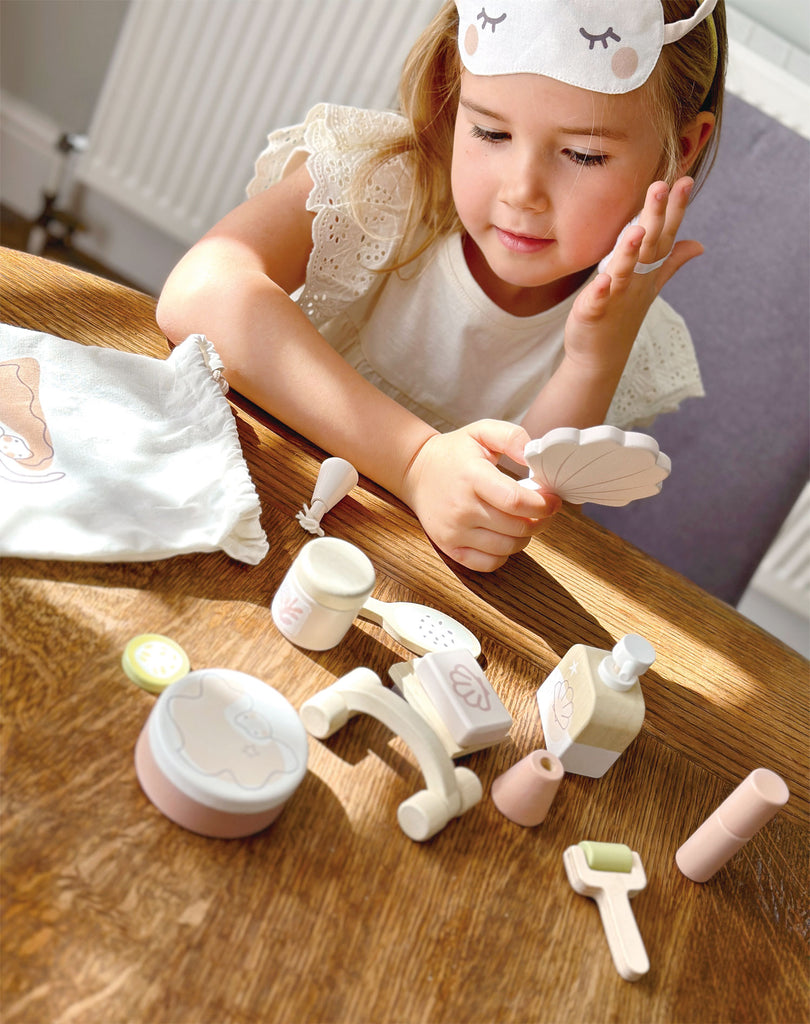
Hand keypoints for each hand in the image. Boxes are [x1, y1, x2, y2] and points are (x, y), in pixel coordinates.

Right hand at [401, 420, 560, 571]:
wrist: (417, 472)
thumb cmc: (454, 453)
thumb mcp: (481, 431)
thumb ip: (512, 437)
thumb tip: (533, 455)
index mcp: (472, 477)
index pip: (516, 501)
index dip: (543, 505)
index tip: (553, 500)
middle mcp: (462, 508)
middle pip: (516, 527)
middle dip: (541, 521)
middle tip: (544, 511)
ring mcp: (454, 531)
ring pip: (507, 547)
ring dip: (525, 537)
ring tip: (524, 521)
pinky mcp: (449, 547)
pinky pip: (488, 563)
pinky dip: (504, 554)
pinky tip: (504, 537)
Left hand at [565, 177, 700, 372]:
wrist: (602, 356)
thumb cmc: (623, 315)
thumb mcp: (650, 285)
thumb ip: (671, 262)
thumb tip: (699, 244)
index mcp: (647, 271)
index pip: (665, 236)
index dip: (675, 210)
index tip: (685, 180)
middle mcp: (636, 281)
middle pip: (649, 246)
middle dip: (655, 217)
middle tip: (661, 186)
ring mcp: (617, 298)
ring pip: (626, 271)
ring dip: (630, 251)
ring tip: (636, 229)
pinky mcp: (595, 314)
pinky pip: (599, 301)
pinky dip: (601, 291)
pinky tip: (602, 280)